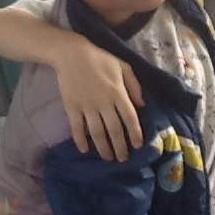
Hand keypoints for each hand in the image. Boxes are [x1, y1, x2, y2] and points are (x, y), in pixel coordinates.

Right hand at [55, 37, 144, 161]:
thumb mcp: (123, 67)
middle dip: (120, 147)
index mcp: (118, 93)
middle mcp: (104, 102)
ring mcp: (87, 106)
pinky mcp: (72, 107)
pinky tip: (85, 150)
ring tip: (108, 158)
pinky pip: (77, 127)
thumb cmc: (100, 60)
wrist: (72, 54)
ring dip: (103, 148)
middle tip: (123, 159)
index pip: (129, 117)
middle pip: (114, 129)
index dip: (134, 133)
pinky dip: (80, 140)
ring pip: (97, 132)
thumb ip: (134, 86)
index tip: (137, 145)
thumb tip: (142, 105)